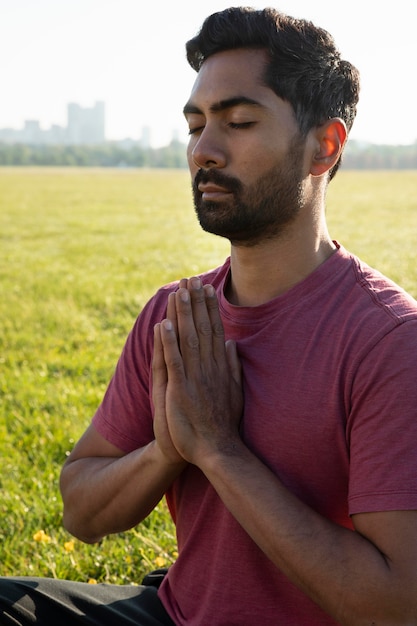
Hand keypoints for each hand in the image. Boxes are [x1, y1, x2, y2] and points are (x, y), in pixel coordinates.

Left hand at [158, 277, 242, 465]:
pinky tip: (164, 324)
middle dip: (196, 303)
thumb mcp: (235, 391)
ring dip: (184, 315)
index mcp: (220, 367)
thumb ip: (232, 366)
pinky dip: (169, 342)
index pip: (215, 331)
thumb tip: (231, 344)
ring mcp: (195, 378)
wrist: (217, 449)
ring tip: (179, 292)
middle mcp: (209, 368)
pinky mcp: (180, 390)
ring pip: (188, 339)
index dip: (210, 309)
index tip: (208, 289)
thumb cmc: (223, 423)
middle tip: (191, 279)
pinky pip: (174, 361)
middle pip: (202, 329)